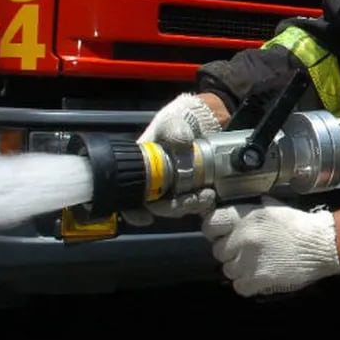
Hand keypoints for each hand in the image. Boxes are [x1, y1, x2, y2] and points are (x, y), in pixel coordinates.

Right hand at [121, 93, 223, 225]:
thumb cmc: (178, 121)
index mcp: (141, 168)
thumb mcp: (173, 121)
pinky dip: (202, 204)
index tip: (145, 217)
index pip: (129, 195)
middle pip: (157, 206)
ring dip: (191, 205)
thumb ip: (174, 129)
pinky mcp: (193, 190)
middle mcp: (155, 183)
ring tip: (207, 195)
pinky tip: (210, 198)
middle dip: (174, 207)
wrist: (203, 122)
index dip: (133, 211)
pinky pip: (195, 205)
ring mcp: (174, 188)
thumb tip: (181, 141)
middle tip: (193, 198)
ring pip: (177, 207)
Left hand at [201, 197, 339, 296]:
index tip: (221, 235)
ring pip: (228, 270)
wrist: (320, 244)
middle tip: (246, 251)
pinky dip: (247, 283)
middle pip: (219, 251)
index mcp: (245, 216)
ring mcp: (248, 260)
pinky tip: (259, 275)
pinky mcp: (256, 280)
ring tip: (256, 264)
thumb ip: (253, 210)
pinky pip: (239, 286)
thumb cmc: (299, 225)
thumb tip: (238, 212)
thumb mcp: (274, 208)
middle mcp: (242, 237)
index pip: (211, 224)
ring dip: (239, 268)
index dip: (215, 232)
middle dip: (231, 251)